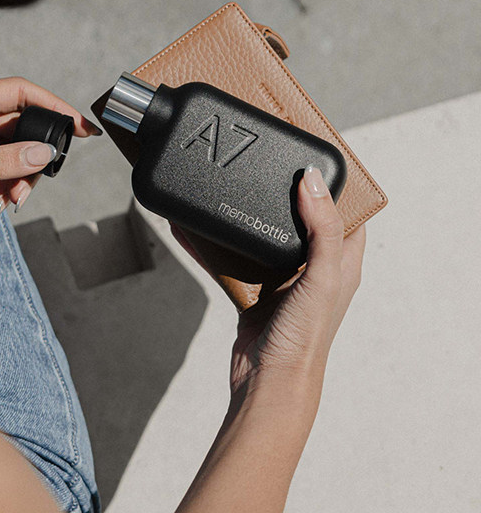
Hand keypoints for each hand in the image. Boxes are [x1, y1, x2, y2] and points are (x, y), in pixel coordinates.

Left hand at [0, 77, 99, 245]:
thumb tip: (42, 153)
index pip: (17, 92)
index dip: (53, 105)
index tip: (80, 126)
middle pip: (19, 124)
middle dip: (35, 154)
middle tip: (35, 182)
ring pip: (12, 149)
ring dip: (20, 175)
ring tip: (12, 199)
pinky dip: (6, 184)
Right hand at [173, 166, 365, 393]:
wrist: (267, 381)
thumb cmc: (303, 338)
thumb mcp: (321, 278)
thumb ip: (321, 229)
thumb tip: (311, 181)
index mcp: (342, 263)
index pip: (346, 214)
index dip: (332, 186)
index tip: (310, 160)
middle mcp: (314, 268)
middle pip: (301, 219)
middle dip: (283, 194)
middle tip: (264, 167)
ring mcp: (283, 279)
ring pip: (264, 235)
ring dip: (247, 215)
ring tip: (230, 189)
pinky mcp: (254, 289)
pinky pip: (234, 257)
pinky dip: (217, 243)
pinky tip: (196, 229)